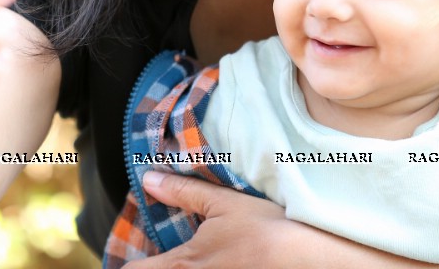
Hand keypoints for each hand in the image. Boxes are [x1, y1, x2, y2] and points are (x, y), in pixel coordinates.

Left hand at [125, 172, 293, 268]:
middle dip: (155, 267)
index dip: (130, 265)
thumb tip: (149, 179)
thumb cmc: (266, 230)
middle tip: (163, 255)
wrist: (307, 259)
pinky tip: (219, 262)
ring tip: (192, 259)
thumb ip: (183, 192)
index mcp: (181, 265)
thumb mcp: (224, 203)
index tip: (136, 257)